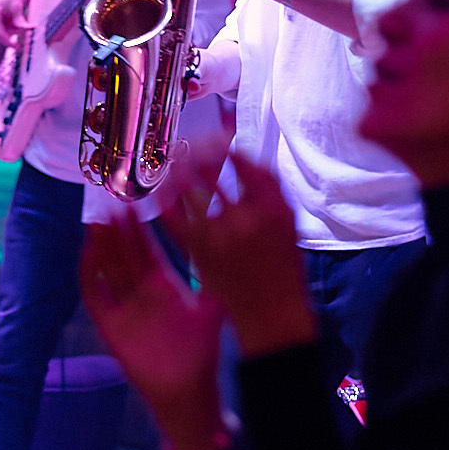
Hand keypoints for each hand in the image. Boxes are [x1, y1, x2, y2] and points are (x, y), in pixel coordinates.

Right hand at [0, 0, 41, 46]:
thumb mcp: (17, 8)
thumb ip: (20, 22)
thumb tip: (28, 30)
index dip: (8, 42)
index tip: (17, 47)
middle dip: (9, 36)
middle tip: (20, 39)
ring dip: (8, 31)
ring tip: (18, 23)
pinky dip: (6, 26)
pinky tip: (13, 21)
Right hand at [79, 214, 228, 449]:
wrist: (186, 390)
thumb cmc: (199, 353)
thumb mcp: (210, 311)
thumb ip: (214, 283)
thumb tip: (229, 253)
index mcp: (162, 286)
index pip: (146, 251)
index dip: (139, 230)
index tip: (134, 205)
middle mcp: (140, 294)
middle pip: (123, 255)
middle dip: (117, 231)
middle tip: (111, 203)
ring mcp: (124, 308)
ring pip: (108, 271)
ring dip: (101, 247)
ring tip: (97, 221)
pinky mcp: (111, 327)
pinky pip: (96, 297)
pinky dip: (90, 276)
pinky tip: (88, 255)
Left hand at [162, 153, 316, 358]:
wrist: (270, 310)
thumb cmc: (282, 265)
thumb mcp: (287, 221)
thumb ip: (268, 189)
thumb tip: (242, 158)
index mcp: (269, 208)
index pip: (244, 164)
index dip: (226, 146)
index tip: (218, 139)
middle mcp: (242, 218)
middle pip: (213, 172)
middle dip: (198, 154)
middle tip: (190, 146)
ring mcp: (217, 236)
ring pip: (191, 193)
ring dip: (179, 173)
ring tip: (174, 162)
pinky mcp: (197, 253)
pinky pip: (175, 223)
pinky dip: (166, 206)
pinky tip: (160, 194)